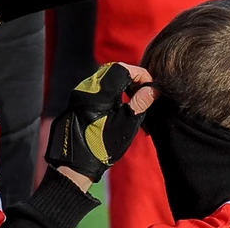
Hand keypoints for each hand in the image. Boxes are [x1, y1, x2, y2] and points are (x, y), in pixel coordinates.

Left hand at [44, 63, 156, 183]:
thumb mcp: (125, 125)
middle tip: (145, 92)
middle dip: (132, 77)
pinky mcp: (80, 99)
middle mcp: (87, 87)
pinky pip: (99, 86)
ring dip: (123, 83)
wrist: (75, 161)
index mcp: (98, 92)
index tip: (151, 87)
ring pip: (106, 77)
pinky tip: (123, 104)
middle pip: (114, 70)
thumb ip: (139, 104)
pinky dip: (114, 90)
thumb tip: (153, 90)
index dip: (140, 74)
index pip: (122, 68)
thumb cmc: (101, 146)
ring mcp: (81, 92)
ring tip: (136, 99)